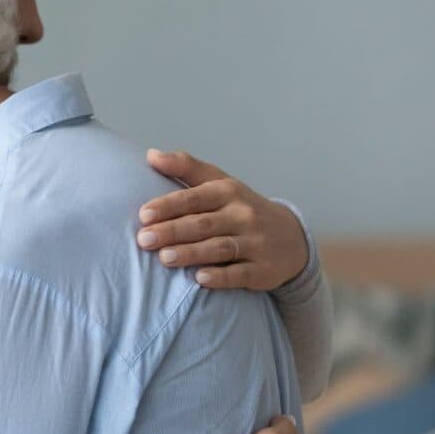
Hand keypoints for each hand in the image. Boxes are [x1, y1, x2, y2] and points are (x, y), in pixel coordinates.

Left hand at [136, 149, 308, 290]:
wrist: (291, 238)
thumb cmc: (241, 209)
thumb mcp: (219, 183)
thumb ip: (185, 168)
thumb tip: (151, 155)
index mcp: (228, 192)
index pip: (194, 197)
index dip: (168, 205)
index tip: (143, 215)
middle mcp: (243, 215)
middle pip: (203, 224)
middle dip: (172, 231)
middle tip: (143, 239)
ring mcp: (255, 242)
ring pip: (219, 247)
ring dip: (191, 253)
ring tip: (164, 258)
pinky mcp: (263, 269)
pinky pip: (240, 273)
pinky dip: (220, 276)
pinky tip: (199, 278)